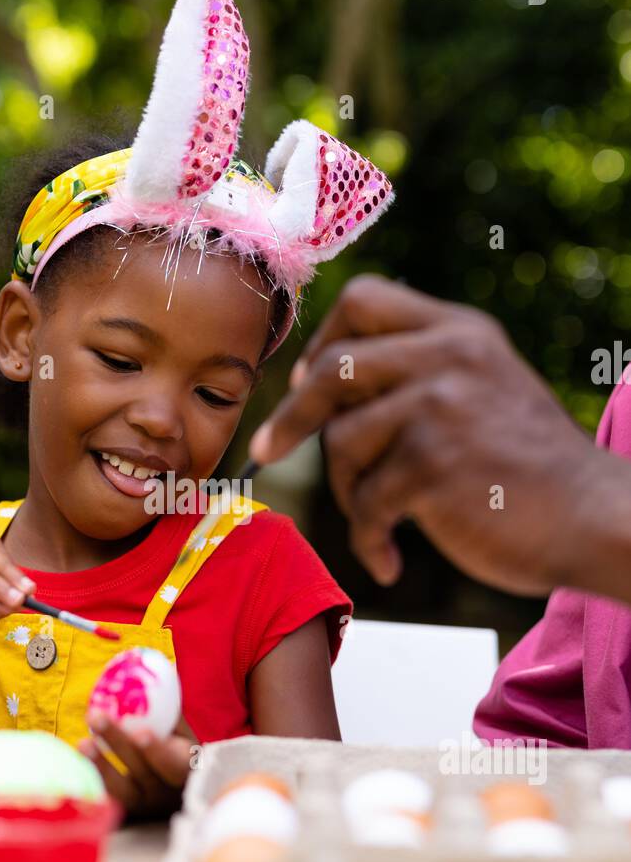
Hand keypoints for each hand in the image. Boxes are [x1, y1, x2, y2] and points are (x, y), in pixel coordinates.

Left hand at [79, 712, 196, 817]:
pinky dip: (91, 779)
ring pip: (122, 790)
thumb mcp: (181, 735)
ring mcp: (145, 806)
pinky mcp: (124, 813)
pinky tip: (76, 760)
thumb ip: (169, 710)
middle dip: (119, 744)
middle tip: (97, 717)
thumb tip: (153, 671)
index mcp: (186, 769)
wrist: (174, 794)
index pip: (175, 763)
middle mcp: (166, 792)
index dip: (158, 750)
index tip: (140, 732)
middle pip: (144, 772)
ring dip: (101, 765)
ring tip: (83, 743)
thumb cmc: (177, 752)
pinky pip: (106, 798)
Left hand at [249, 274, 612, 597]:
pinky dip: (369, 541)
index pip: (363, 299)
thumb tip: (325, 373)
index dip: (322, 341)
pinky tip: (388, 561)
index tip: (306, 384)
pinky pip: (366, 504)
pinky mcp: (432, 466)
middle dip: (292, 416)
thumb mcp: (484, 387)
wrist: (593, 520)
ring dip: (347, 491)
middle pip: (333, 368)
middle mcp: (448, 356)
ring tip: (378, 520)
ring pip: (343, 442)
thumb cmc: (529, 468)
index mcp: (458, 330)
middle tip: (267, 451)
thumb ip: (422, 369)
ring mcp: (440, 408)